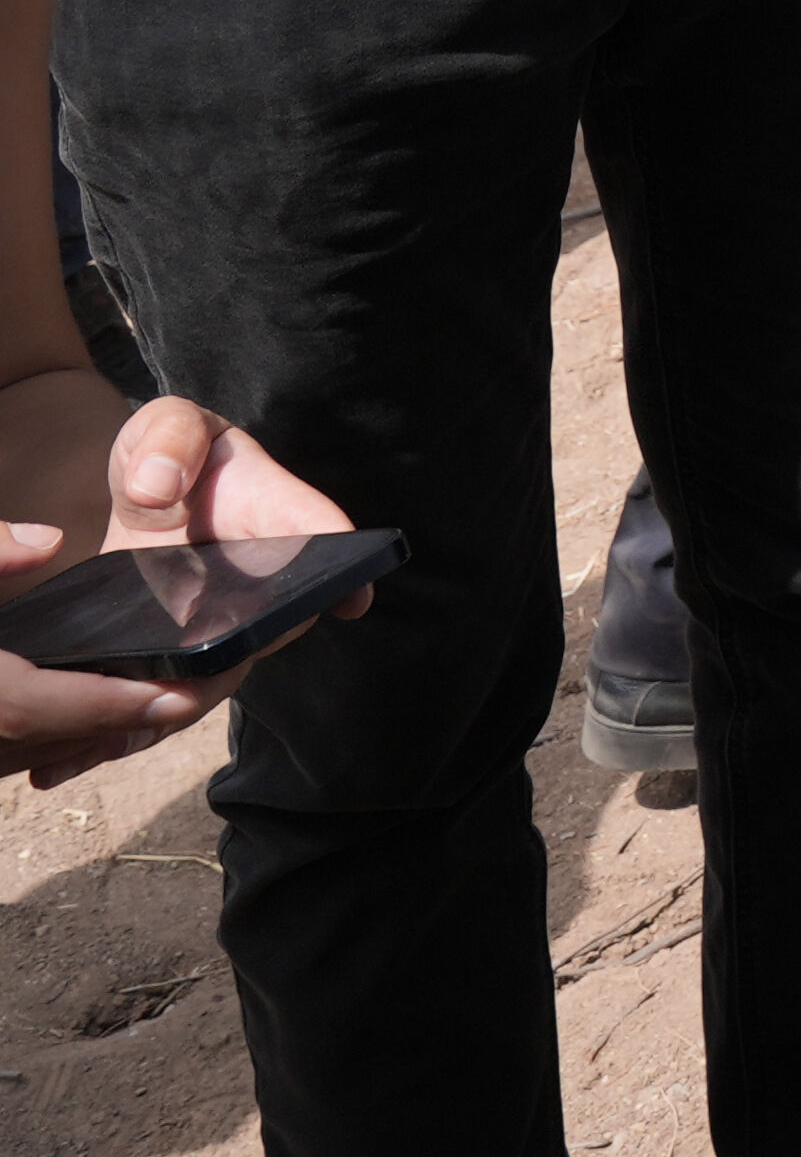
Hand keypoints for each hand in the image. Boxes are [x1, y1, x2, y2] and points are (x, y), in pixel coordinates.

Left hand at [2, 398, 360, 784]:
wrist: (154, 491)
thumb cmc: (176, 455)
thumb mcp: (171, 428)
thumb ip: (170, 440)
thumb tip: (157, 493)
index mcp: (280, 521)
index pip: (324, 541)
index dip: (343, 574)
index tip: (349, 600)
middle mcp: (261, 592)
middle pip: (249, 646)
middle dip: (197, 685)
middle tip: (141, 710)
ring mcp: (215, 634)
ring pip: (196, 691)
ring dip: (141, 726)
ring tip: (76, 751)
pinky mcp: (171, 660)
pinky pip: (149, 707)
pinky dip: (105, 741)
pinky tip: (55, 768)